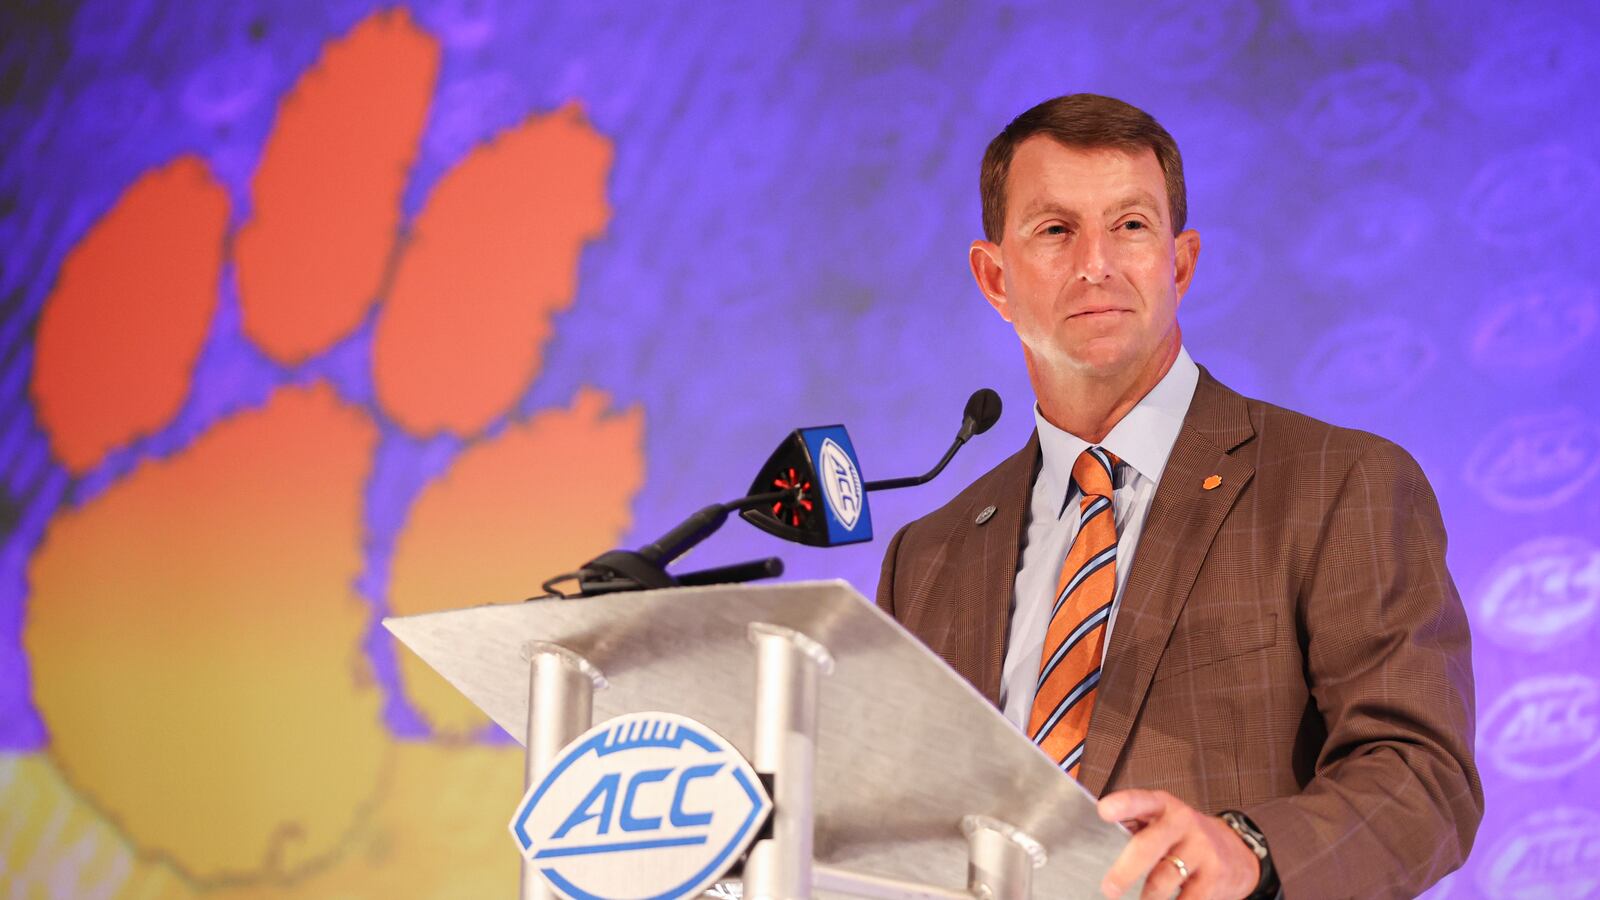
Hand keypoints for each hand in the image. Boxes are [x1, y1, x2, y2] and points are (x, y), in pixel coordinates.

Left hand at [1097, 790, 1259, 898]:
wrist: (1236, 852)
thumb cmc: (1184, 836)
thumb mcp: (1162, 820)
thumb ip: (1135, 824)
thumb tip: (1101, 837)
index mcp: (1164, 806)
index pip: (1141, 801)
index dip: (1123, 805)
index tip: (1104, 811)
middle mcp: (1183, 824)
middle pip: (1149, 846)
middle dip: (1126, 870)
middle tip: (1109, 889)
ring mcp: (1201, 850)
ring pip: (1165, 878)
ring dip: (1147, 897)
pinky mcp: (1214, 877)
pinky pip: (1188, 899)